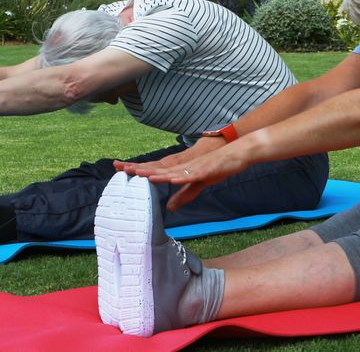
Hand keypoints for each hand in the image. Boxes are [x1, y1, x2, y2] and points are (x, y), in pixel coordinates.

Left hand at [116, 137, 248, 211]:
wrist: (238, 152)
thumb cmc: (218, 167)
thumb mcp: (199, 184)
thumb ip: (184, 195)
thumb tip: (170, 208)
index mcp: (180, 169)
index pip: (156, 171)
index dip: (140, 171)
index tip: (122, 170)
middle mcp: (184, 166)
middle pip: (159, 168)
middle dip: (140, 169)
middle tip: (121, 168)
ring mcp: (194, 167)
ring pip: (172, 171)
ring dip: (157, 173)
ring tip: (141, 175)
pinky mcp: (206, 170)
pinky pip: (192, 175)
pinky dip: (181, 177)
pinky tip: (172, 179)